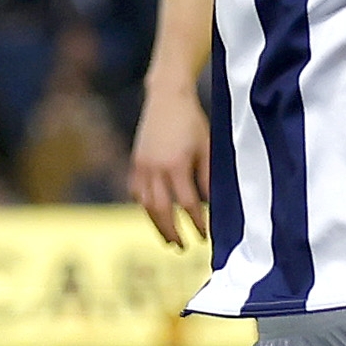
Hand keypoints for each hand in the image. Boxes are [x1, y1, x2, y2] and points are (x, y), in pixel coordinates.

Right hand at [128, 79, 209, 247]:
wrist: (167, 98)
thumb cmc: (192, 122)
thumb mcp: (206, 148)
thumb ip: (208, 177)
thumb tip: (210, 204)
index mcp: (176, 165)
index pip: (188, 204)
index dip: (196, 222)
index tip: (204, 235)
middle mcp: (155, 168)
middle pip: (162, 210)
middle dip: (172, 231)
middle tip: (182, 247)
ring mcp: (142, 166)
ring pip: (146, 205)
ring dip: (157, 225)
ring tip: (168, 239)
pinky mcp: (135, 162)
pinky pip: (137, 192)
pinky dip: (145, 207)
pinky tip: (155, 216)